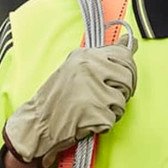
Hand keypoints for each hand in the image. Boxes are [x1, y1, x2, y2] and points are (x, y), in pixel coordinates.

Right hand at [4, 35, 137, 167]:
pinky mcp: (93, 111)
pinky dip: (103, 125)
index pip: (124, 56)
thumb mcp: (77, 68)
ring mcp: (91, 90)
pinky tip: (88, 121)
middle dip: (122, 92)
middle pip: (127, 78)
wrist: (37, 124)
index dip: (128, 71)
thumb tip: (129, 42)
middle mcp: (89, 69)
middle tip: (106, 99)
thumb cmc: (55, 99)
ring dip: (112, 110)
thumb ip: (105, 57)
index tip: (121, 79)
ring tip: (93, 110)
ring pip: (122, 101)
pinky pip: (112, 119)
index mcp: (85, 56)